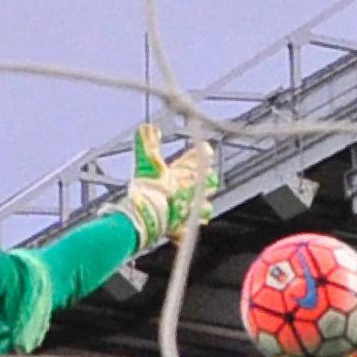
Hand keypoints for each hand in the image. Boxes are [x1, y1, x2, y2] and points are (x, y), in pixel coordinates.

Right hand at [109, 122, 215, 253]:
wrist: (147, 216)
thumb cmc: (149, 188)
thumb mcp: (146, 163)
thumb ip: (147, 145)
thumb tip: (147, 126)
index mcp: (186, 173)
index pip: (203, 157)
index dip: (204, 153)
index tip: (206, 149)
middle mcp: (193, 191)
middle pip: (210, 182)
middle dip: (208, 180)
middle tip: (205, 178)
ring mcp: (190, 210)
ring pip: (206, 208)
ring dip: (203, 206)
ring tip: (200, 206)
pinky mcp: (181, 228)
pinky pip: (188, 230)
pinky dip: (185, 230)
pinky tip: (183, 230)